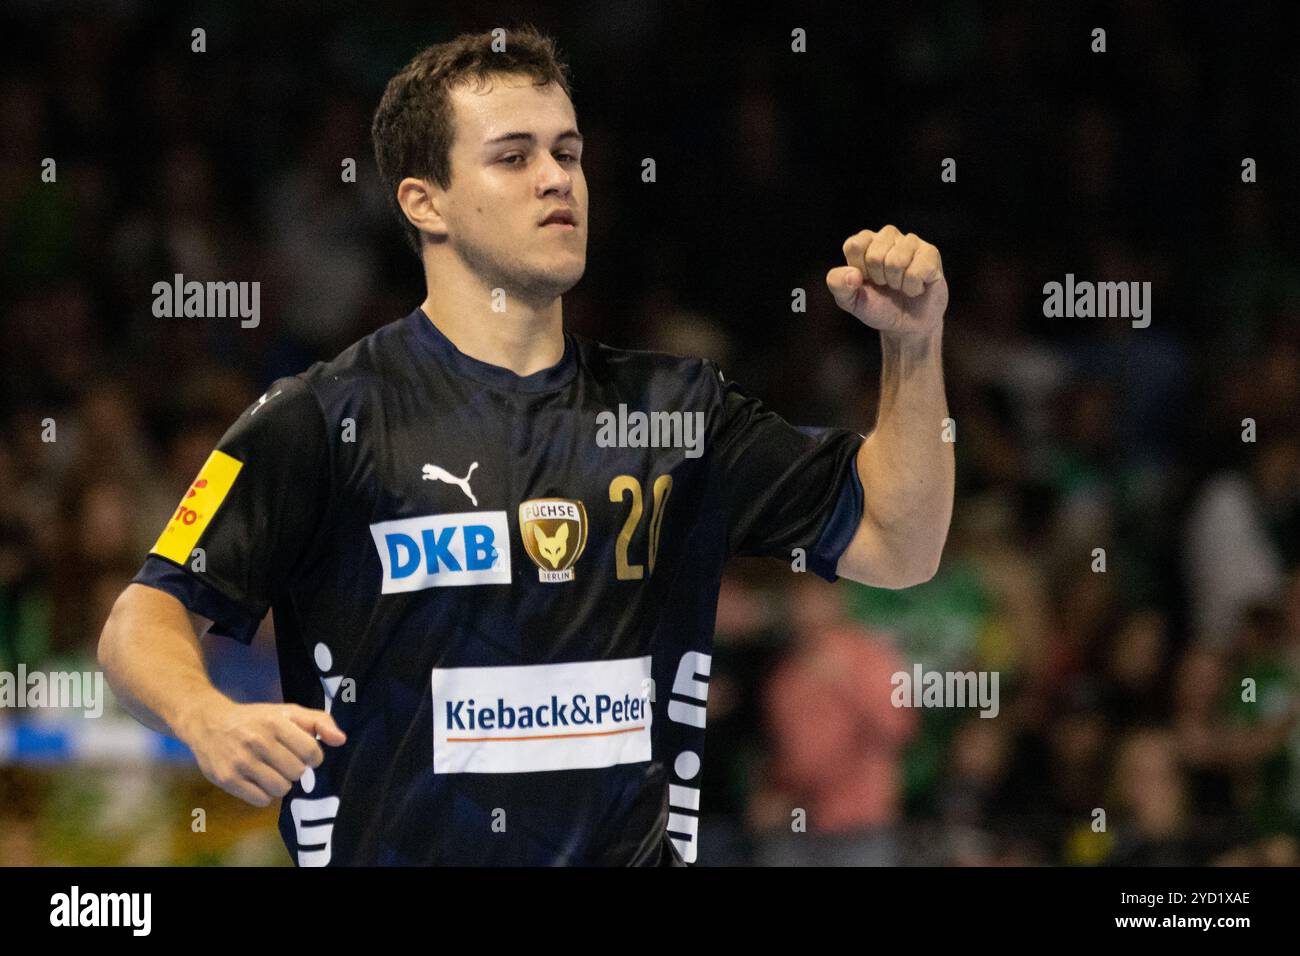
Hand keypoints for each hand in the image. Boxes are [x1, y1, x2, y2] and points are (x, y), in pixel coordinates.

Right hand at [181, 697, 346, 806]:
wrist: (209, 723)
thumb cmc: (257, 719)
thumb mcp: (287, 712)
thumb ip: (319, 722)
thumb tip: (341, 740)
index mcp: (275, 722)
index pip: (312, 752)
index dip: (314, 758)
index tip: (306, 755)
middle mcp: (257, 741)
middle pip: (297, 773)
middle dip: (295, 769)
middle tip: (283, 761)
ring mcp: (241, 761)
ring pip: (281, 789)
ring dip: (281, 783)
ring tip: (271, 770)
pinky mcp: (227, 779)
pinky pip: (261, 800)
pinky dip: (264, 794)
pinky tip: (257, 779)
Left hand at [827, 225, 947, 339]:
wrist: (906, 325)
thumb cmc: (877, 307)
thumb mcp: (849, 301)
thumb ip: (838, 284)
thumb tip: (853, 274)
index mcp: (864, 241)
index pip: (854, 246)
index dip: (859, 272)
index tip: (866, 281)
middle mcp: (888, 236)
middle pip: (875, 255)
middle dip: (879, 279)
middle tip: (886, 285)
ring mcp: (911, 242)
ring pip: (897, 261)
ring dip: (897, 284)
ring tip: (900, 286)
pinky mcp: (931, 253)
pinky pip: (917, 270)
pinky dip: (913, 288)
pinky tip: (916, 288)